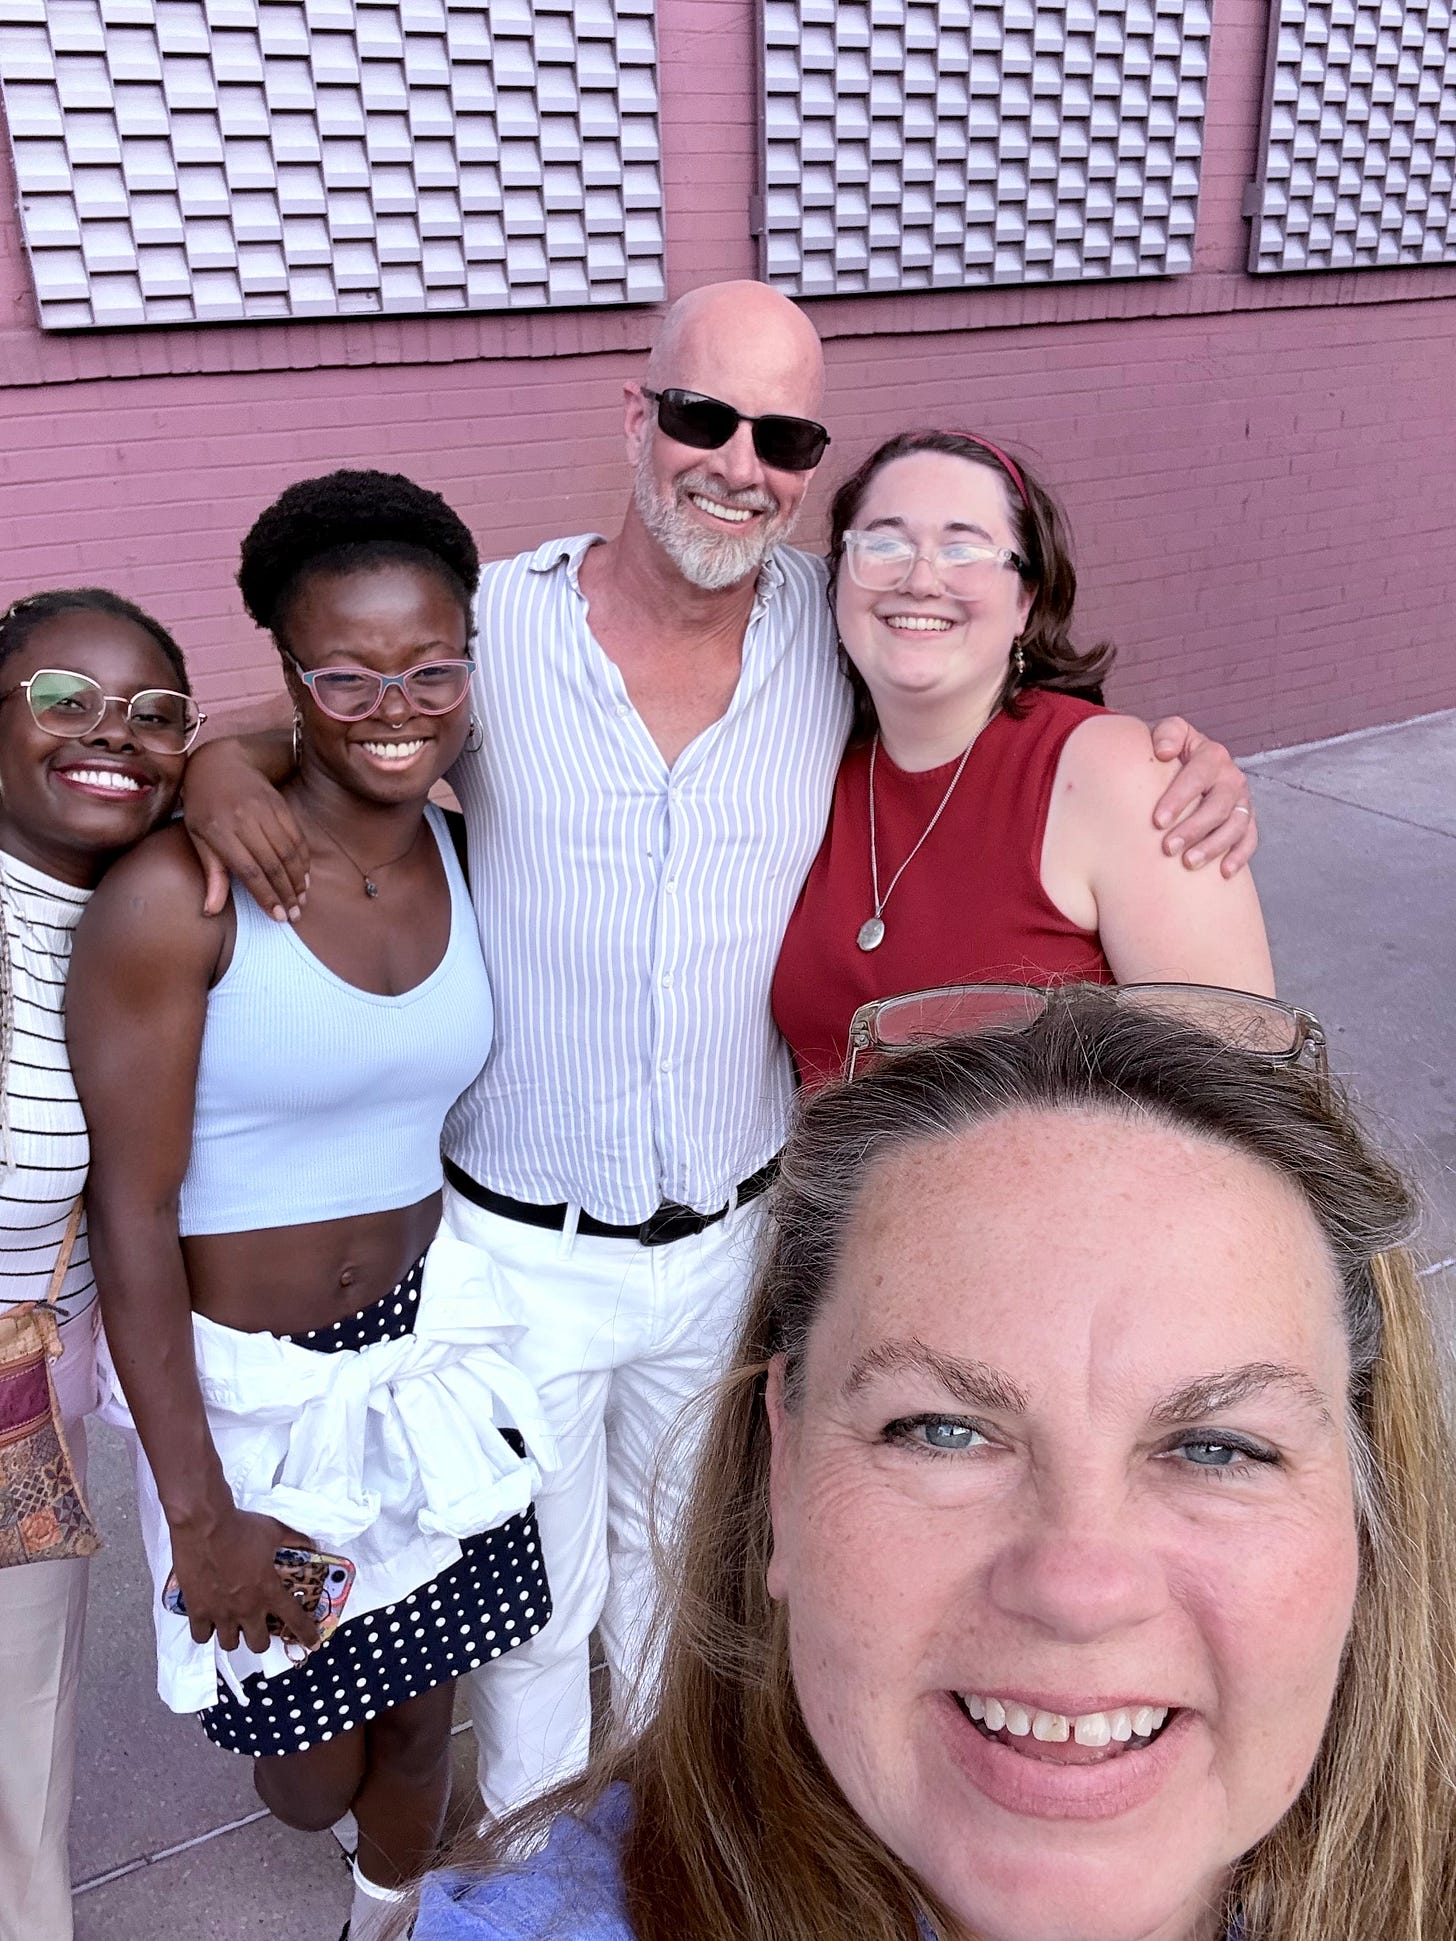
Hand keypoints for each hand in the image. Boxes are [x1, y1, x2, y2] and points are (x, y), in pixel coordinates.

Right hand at [169, 1510, 322, 1655]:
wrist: (205, 1526)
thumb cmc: (240, 1528)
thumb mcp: (274, 1531)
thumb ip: (293, 1540)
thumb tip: (309, 1542)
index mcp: (268, 1591)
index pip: (294, 1620)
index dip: (305, 1634)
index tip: (311, 1642)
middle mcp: (247, 1608)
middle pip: (258, 1644)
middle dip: (260, 1639)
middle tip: (257, 1628)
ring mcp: (221, 1612)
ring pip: (229, 1644)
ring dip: (233, 1636)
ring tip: (231, 1625)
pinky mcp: (197, 1610)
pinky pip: (201, 1636)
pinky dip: (206, 1631)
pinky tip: (208, 1621)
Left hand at [183, 738, 309, 921]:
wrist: (221, 762)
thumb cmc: (203, 804)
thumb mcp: (197, 837)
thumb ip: (211, 873)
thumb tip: (211, 911)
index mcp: (219, 831)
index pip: (249, 871)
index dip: (266, 895)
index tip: (277, 916)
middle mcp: (245, 821)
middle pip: (272, 864)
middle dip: (286, 893)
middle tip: (294, 914)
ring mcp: (265, 811)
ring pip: (288, 852)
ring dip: (298, 879)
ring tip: (302, 900)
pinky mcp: (281, 806)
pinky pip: (297, 837)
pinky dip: (303, 859)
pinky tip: (305, 877)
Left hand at [1148, 716, 1256, 876]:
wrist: (1183, 763)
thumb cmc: (1170, 752)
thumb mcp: (1168, 734)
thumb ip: (1167, 735)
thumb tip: (1164, 752)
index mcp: (1212, 755)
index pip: (1197, 777)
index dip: (1178, 799)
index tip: (1158, 821)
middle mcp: (1231, 778)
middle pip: (1217, 807)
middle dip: (1193, 829)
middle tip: (1168, 848)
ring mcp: (1241, 800)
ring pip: (1235, 826)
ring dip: (1213, 847)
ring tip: (1189, 863)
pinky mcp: (1247, 820)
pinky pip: (1250, 839)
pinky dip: (1239, 856)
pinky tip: (1224, 872)